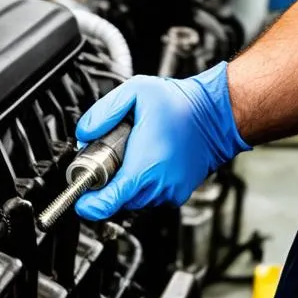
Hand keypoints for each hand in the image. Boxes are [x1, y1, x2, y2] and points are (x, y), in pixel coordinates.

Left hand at [74, 61, 249, 220]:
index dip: (88, 204)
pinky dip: (143, 183)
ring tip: (132, 155)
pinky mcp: (178, 192)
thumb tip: (83, 134)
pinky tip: (148, 160)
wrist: (216, 114)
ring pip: (134, 199)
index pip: (107, 203)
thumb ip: (102, 113)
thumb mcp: (134, 92)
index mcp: (143, 168)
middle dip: (107, 184)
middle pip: (117, 200)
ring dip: (126, 183)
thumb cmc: (181, 104)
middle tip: (109, 158)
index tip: (80, 199)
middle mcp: (157, 186)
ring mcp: (170, 192)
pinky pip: (150, 195)